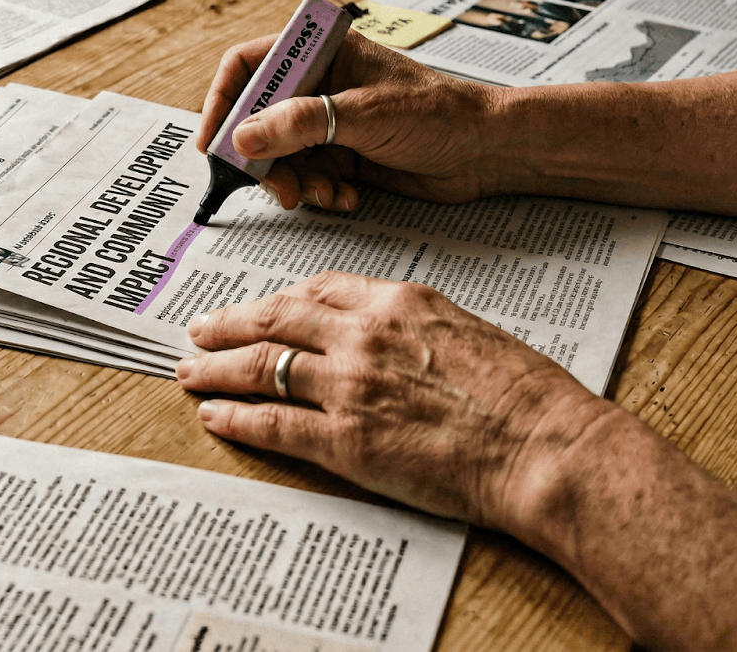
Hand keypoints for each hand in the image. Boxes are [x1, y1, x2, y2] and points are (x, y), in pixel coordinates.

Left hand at [176, 271, 617, 532]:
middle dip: (229, 324)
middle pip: (276, 320)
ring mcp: (351, 387)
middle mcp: (364, 335)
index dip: (277, 299)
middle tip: (200, 330)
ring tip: (190, 372)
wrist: (547, 446)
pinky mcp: (346, 441)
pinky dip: (237, 419)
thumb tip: (384, 331)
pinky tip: (215, 416)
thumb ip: (414, 325)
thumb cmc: (524, 395)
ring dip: (217, 370)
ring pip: (263, 367)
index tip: (257, 306)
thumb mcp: (465, 329)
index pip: (317, 290)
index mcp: (397, 302)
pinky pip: (274, 424)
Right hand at [197, 30, 502, 210]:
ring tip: (323, 193)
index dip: (223, 103)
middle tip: (276, 186)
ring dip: (295, 181)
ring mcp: (328, 121)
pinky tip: (345, 197)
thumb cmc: (439, 115)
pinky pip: (305, 176)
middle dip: (263, 157)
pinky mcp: (341, 154)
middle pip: (257, 118)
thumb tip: (243, 136)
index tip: (214, 144)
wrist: (486, 152)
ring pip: (279, 155)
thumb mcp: (364, 115)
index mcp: (321, 52)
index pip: (248, 66)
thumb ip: (301, 124)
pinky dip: (318, 192)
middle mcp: (318, 84)